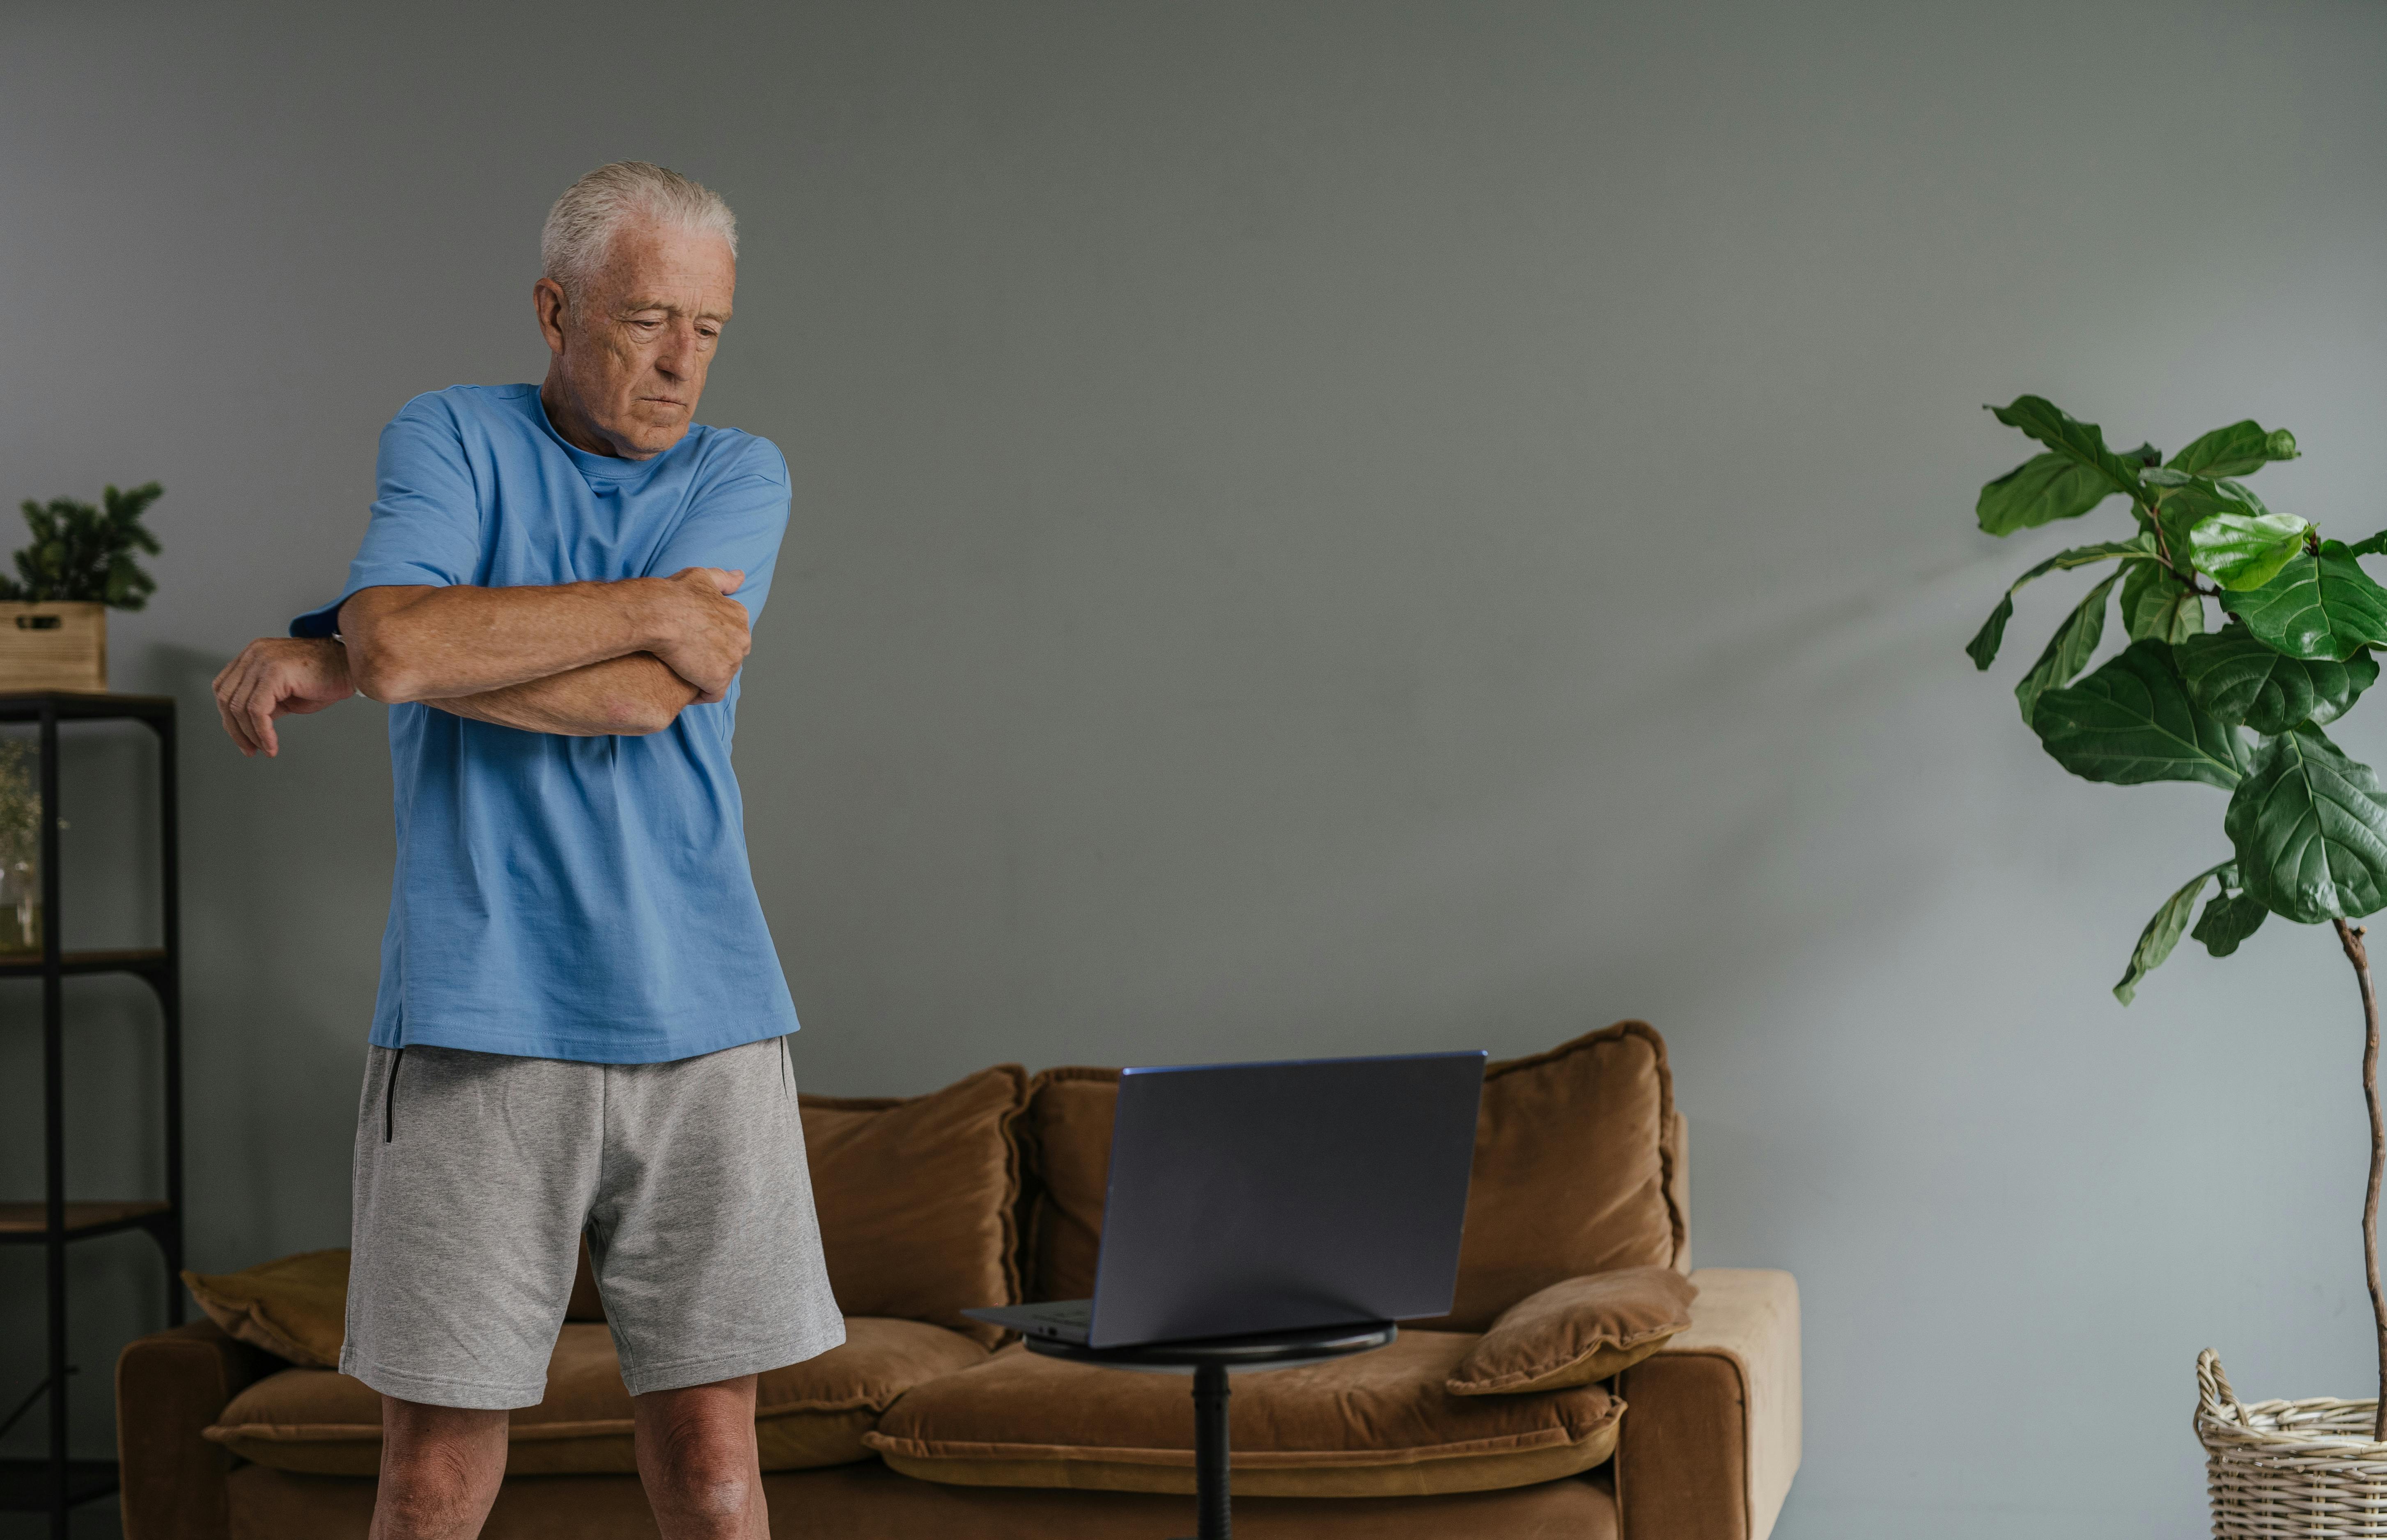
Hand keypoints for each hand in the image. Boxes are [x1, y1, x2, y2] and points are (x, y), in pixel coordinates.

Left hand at [212, 637, 354, 756]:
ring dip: (250, 734)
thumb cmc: (326, 678)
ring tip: (265, 748)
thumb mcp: (287, 694)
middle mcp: (254, 654)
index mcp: (253, 655)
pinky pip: (257, 710)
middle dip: (235, 730)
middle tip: (250, 749)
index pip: (223, 688)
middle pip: (225, 697)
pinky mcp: (274, 672)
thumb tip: (248, 727)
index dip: (228, 717)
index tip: (243, 738)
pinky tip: (272, 743)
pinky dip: (262, 732)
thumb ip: (264, 704)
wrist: (353, 667)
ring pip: (239, 706)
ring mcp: (262, 660)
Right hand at [648, 567, 750, 701]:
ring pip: (721, 675)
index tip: (695, 643)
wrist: (659, 614)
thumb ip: (723, 579)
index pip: (732, 635)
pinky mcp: (718, 680)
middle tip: (687, 659)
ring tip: (683, 674)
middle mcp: (742, 639)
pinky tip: (684, 690)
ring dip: (705, 676)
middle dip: (713, 659)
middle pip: (730, 656)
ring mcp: (732, 661)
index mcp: (739, 616)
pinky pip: (712, 694)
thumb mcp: (702, 577)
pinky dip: (699, 694)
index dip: (713, 641)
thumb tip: (740, 577)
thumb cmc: (675, 595)